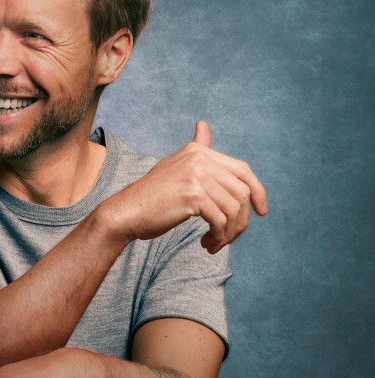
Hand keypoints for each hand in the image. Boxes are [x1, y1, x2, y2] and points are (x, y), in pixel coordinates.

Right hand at [104, 121, 267, 252]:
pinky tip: (207, 244)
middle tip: (229, 237)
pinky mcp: (192, 196)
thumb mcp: (175, 167)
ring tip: (215, 243)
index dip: (258, 192)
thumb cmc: (150, 196)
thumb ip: (196, 149)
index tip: (261, 212)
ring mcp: (196, 176)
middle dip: (242, 220)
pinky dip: (218, 236)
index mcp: (198, 151)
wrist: (125, 212)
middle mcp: (199, 159)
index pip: (243, 170)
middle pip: (242, 192)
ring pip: (233, 209)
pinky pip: (220, 221)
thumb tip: (204, 124)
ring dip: (228, 233)